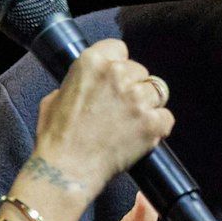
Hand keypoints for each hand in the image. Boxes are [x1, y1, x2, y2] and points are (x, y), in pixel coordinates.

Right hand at [31, 39, 174, 198]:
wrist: (66, 170)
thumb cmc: (57, 138)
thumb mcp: (55, 98)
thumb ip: (77, 84)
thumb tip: (86, 87)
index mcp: (92, 62)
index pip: (120, 49)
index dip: (118, 65)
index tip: (115, 80)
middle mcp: (117, 75)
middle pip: (140, 71)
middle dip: (133, 87)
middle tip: (120, 109)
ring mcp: (137, 99)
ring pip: (157, 92)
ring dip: (148, 105)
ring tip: (131, 123)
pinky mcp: (151, 123)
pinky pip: (166, 118)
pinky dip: (158, 128)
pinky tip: (140, 136)